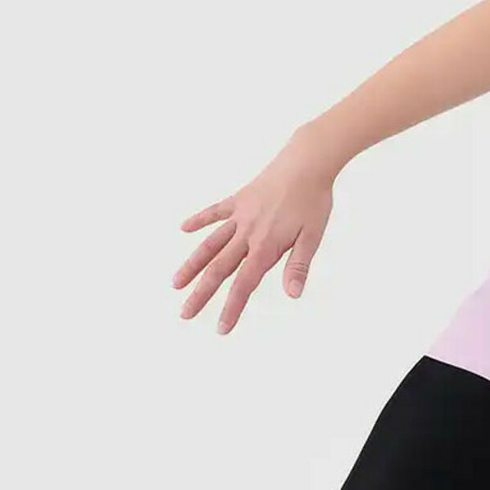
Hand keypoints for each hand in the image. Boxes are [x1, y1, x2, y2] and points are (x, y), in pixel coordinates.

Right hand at [173, 143, 335, 333]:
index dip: (232, 307)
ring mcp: (240, 215)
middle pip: (219, 269)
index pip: (244, 284)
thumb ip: (298, 266)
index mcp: (265, 246)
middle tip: (185, 314)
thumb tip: (293, 295)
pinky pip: (215, 212)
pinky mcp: (239, 199)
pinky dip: (199, 220)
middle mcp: (247, 233)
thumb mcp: (313, 236)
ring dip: (192, 265)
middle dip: (201, 294)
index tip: (221, 328)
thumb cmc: (313, 200)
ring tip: (176, 283)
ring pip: (210, 244)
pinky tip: (184, 229)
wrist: (306, 162)